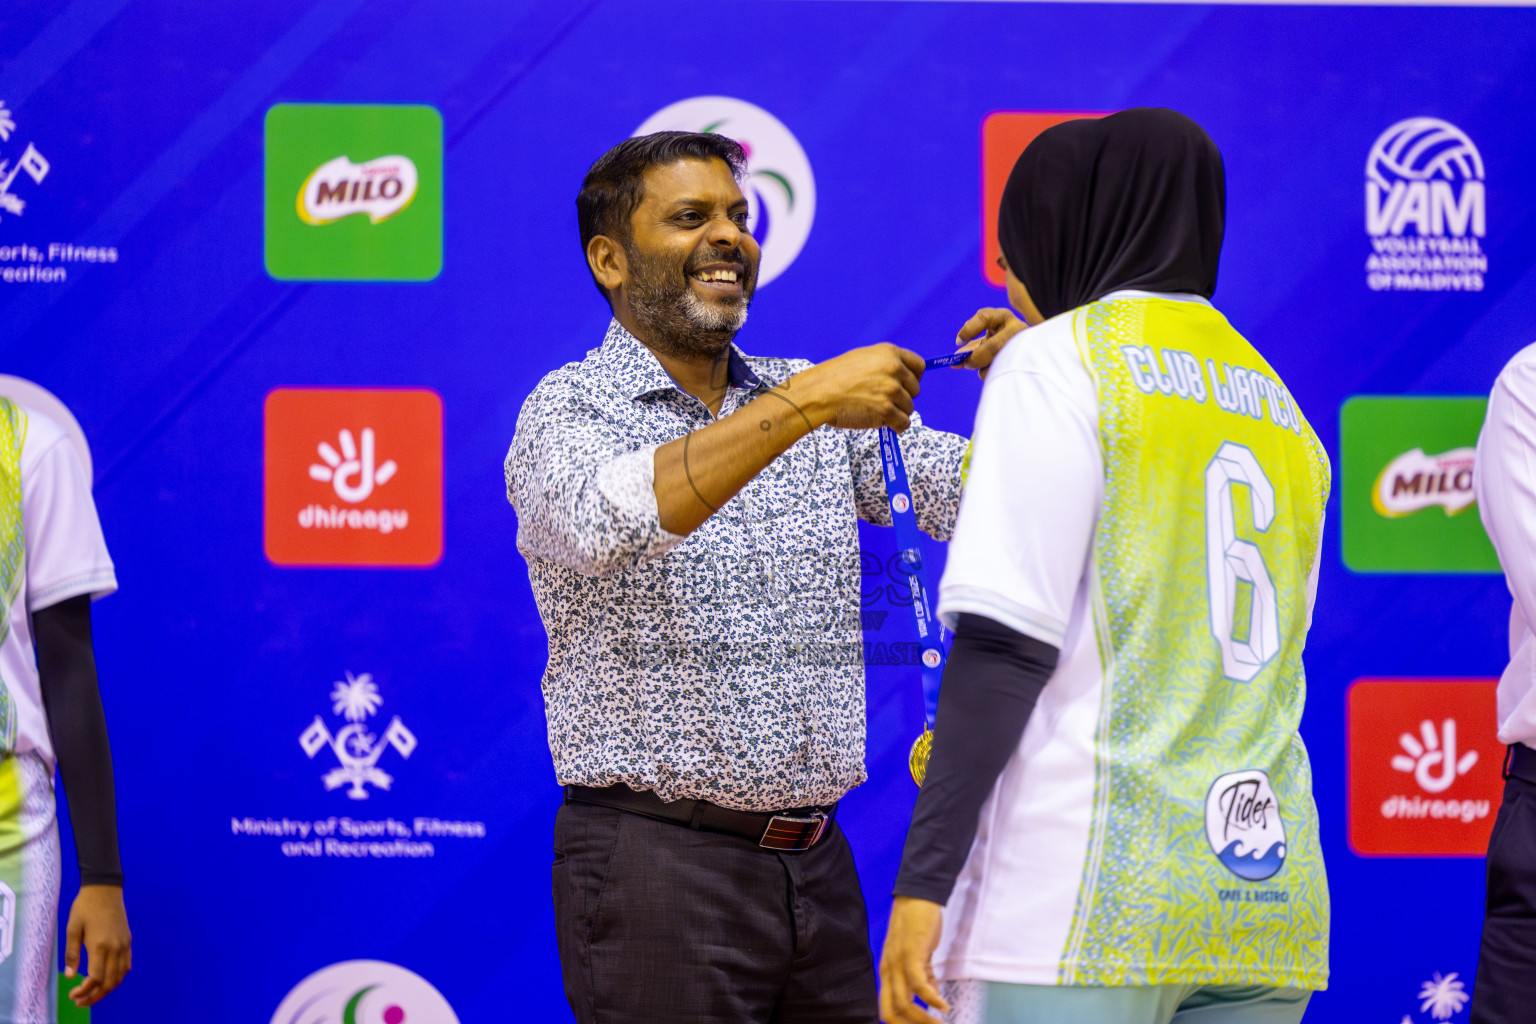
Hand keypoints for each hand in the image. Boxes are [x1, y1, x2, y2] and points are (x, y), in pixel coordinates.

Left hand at [64, 885, 130, 1007]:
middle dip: (95, 996)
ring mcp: (124, 945)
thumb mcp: (72, 929)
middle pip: (109, 981)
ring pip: (120, 976)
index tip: (73, 996)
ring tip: (93, 994)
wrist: (106, 889)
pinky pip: (126, 965)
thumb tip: (70, 976)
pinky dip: (117, 977)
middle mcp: (115, 948)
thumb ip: (72, 954)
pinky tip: (106, 979)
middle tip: (81, 1002)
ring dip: (107, 989)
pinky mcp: (128, 941)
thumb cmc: (85, 907)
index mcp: (100, 945)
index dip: (84, 991)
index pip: (95, 978)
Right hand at [791, 343, 925, 431]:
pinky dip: (896, 426)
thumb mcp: (863, 358)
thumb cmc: (835, 377)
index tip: (906, 385)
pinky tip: (886, 424)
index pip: (919, 366)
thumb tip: (903, 377)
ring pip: (909, 408)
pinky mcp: (886, 410)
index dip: (914, 378)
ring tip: (878, 411)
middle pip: (915, 389)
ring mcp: (891, 391)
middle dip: (903, 397)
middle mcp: (894, 370)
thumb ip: (885, 364)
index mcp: (889, 353)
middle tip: (885, 401)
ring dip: (897, 412)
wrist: (819, 393)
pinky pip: (904, 423)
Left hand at [879, 896, 948, 1023]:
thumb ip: (924, 976)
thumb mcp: (918, 954)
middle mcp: (888, 971)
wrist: (918, 895)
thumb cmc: (918, 924)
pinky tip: (943, 1006)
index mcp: (887, 973)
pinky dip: (932, 1000)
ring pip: (904, 1004)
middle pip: (891, 1013)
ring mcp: (897, 963)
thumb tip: (933, 998)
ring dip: (925, 1020)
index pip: (886, 1010)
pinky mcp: (910, 954)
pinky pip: (918, 985)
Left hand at [954, 307, 1029, 380]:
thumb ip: (972, 347)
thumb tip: (954, 362)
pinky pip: (1006, 373)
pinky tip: (998, 372)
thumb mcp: (988, 339)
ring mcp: (1026, 345)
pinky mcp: (1029, 362)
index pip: (984, 317)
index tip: (958, 342)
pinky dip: (995, 375)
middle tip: (967, 364)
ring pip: (1000, 363)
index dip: (968, 330)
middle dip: (977, 359)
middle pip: (993, 347)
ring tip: (986, 369)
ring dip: (986, 370)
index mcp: (1002, 317)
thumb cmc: (1003, 341)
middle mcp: (1016, 328)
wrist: (1032, 348)